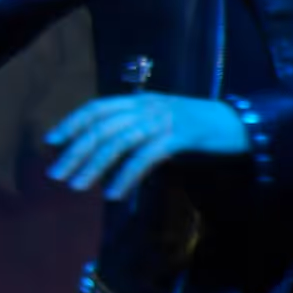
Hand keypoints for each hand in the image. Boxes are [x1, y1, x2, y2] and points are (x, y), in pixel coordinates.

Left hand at [36, 89, 252, 199]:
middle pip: (103, 126)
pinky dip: (126, 175)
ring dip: (94, 165)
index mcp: (142, 99)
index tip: (52, 141)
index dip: (73, 122)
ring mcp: (164, 119)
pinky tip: (115, 193)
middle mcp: (148, 105)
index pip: (98, 107)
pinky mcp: (180, 136)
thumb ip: (138, 130)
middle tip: (57, 174)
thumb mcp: (163, 122)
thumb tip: (107, 153)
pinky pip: (145, 157)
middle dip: (76, 151)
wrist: (240, 124)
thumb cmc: (200, 127)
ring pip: (119, 141)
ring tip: (78, 186)